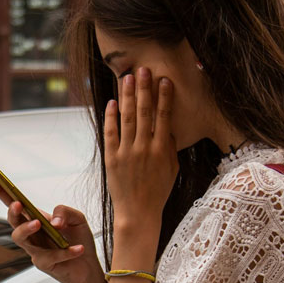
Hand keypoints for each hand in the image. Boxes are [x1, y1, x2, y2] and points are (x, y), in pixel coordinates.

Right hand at [0, 179, 105, 282]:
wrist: (89, 266)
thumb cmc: (79, 239)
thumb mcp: (78, 218)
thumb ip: (65, 212)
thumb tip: (53, 222)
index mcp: (36, 217)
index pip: (15, 203)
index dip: (1, 192)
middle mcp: (32, 233)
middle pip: (13, 221)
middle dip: (12, 211)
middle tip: (18, 204)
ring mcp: (35, 249)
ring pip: (20, 239)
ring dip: (26, 228)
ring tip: (39, 223)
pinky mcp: (44, 264)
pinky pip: (50, 256)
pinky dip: (65, 252)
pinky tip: (78, 249)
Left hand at [104, 67, 178, 228]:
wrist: (138, 213)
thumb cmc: (158, 191)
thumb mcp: (172, 169)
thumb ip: (171, 146)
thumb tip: (169, 126)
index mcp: (162, 150)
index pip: (163, 117)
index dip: (164, 97)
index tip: (164, 80)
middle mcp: (144, 148)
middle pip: (145, 112)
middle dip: (144, 89)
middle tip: (143, 69)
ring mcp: (126, 153)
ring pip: (127, 118)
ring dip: (128, 96)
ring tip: (128, 78)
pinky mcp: (112, 158)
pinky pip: (111, 133)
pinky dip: (111, 117)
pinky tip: (112, 102)